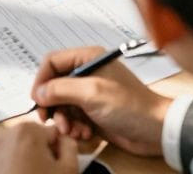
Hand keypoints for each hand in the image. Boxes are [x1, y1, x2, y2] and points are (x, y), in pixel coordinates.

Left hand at [0, 122, 77, 173]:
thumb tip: (64, 139)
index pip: (51, 134)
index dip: (57, 151)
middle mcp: (3, 135)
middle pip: (30, 141)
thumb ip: (70, 147)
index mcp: (27, 131)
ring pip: (12, 152)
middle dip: (37, 156)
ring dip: (20, 163)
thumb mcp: (67, 171)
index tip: (55, 168)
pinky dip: (3, 171)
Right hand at [31, 47, 170, 156]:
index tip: (37, 100)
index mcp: (88, 58)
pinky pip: (73, 118)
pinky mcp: (94, 112)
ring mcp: (90, 94)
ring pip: (62, 105)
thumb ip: (61, 89)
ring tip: (73, 131)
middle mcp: (88, 73)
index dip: (42, 80)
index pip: (52, 62)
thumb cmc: (130, 105)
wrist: (154, 130)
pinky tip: (85, 134)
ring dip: (63, 120)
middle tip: (50, 120)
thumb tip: (39, 92)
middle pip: (54, 86)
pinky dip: (74, 128)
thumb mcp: (92, 93)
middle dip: (52, 105)